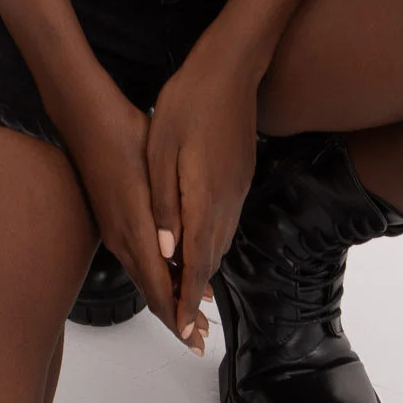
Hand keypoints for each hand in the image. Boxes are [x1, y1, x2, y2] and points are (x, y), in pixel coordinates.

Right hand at [51, 71, 189, 343]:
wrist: (86, 118)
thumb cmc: (127, 135)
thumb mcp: (155, 171)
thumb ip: (168, 216)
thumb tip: (180, 256)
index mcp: (136, 228)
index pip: (159, 288)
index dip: (178, 316)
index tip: (196, 339)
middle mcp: (122, 238)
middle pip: (151, 291)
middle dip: (176, 317)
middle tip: (199, 340)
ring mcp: (114, 230)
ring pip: (143, 277)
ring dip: (166, 299)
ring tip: (190, 315)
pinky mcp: (111, 220)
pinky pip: (136, 261)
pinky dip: (156, 278)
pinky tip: (169, 274)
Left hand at [145, 37, 259, 349]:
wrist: (230, 69)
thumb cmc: (189, 103)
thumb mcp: (163, 149)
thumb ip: (164, 204)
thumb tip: (164, 251)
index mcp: (203, 197)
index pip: (195, 261)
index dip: (186, 298)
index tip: (182, 330)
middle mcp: (226, 200)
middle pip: (210, 260)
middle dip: (196, 296)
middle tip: (190, 332)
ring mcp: (237, 189)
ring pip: (219, 243)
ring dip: (205, 273)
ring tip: (194, 301)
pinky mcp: (239, 177)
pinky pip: (225, 224)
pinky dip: (212, 247)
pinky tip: (203, 251)